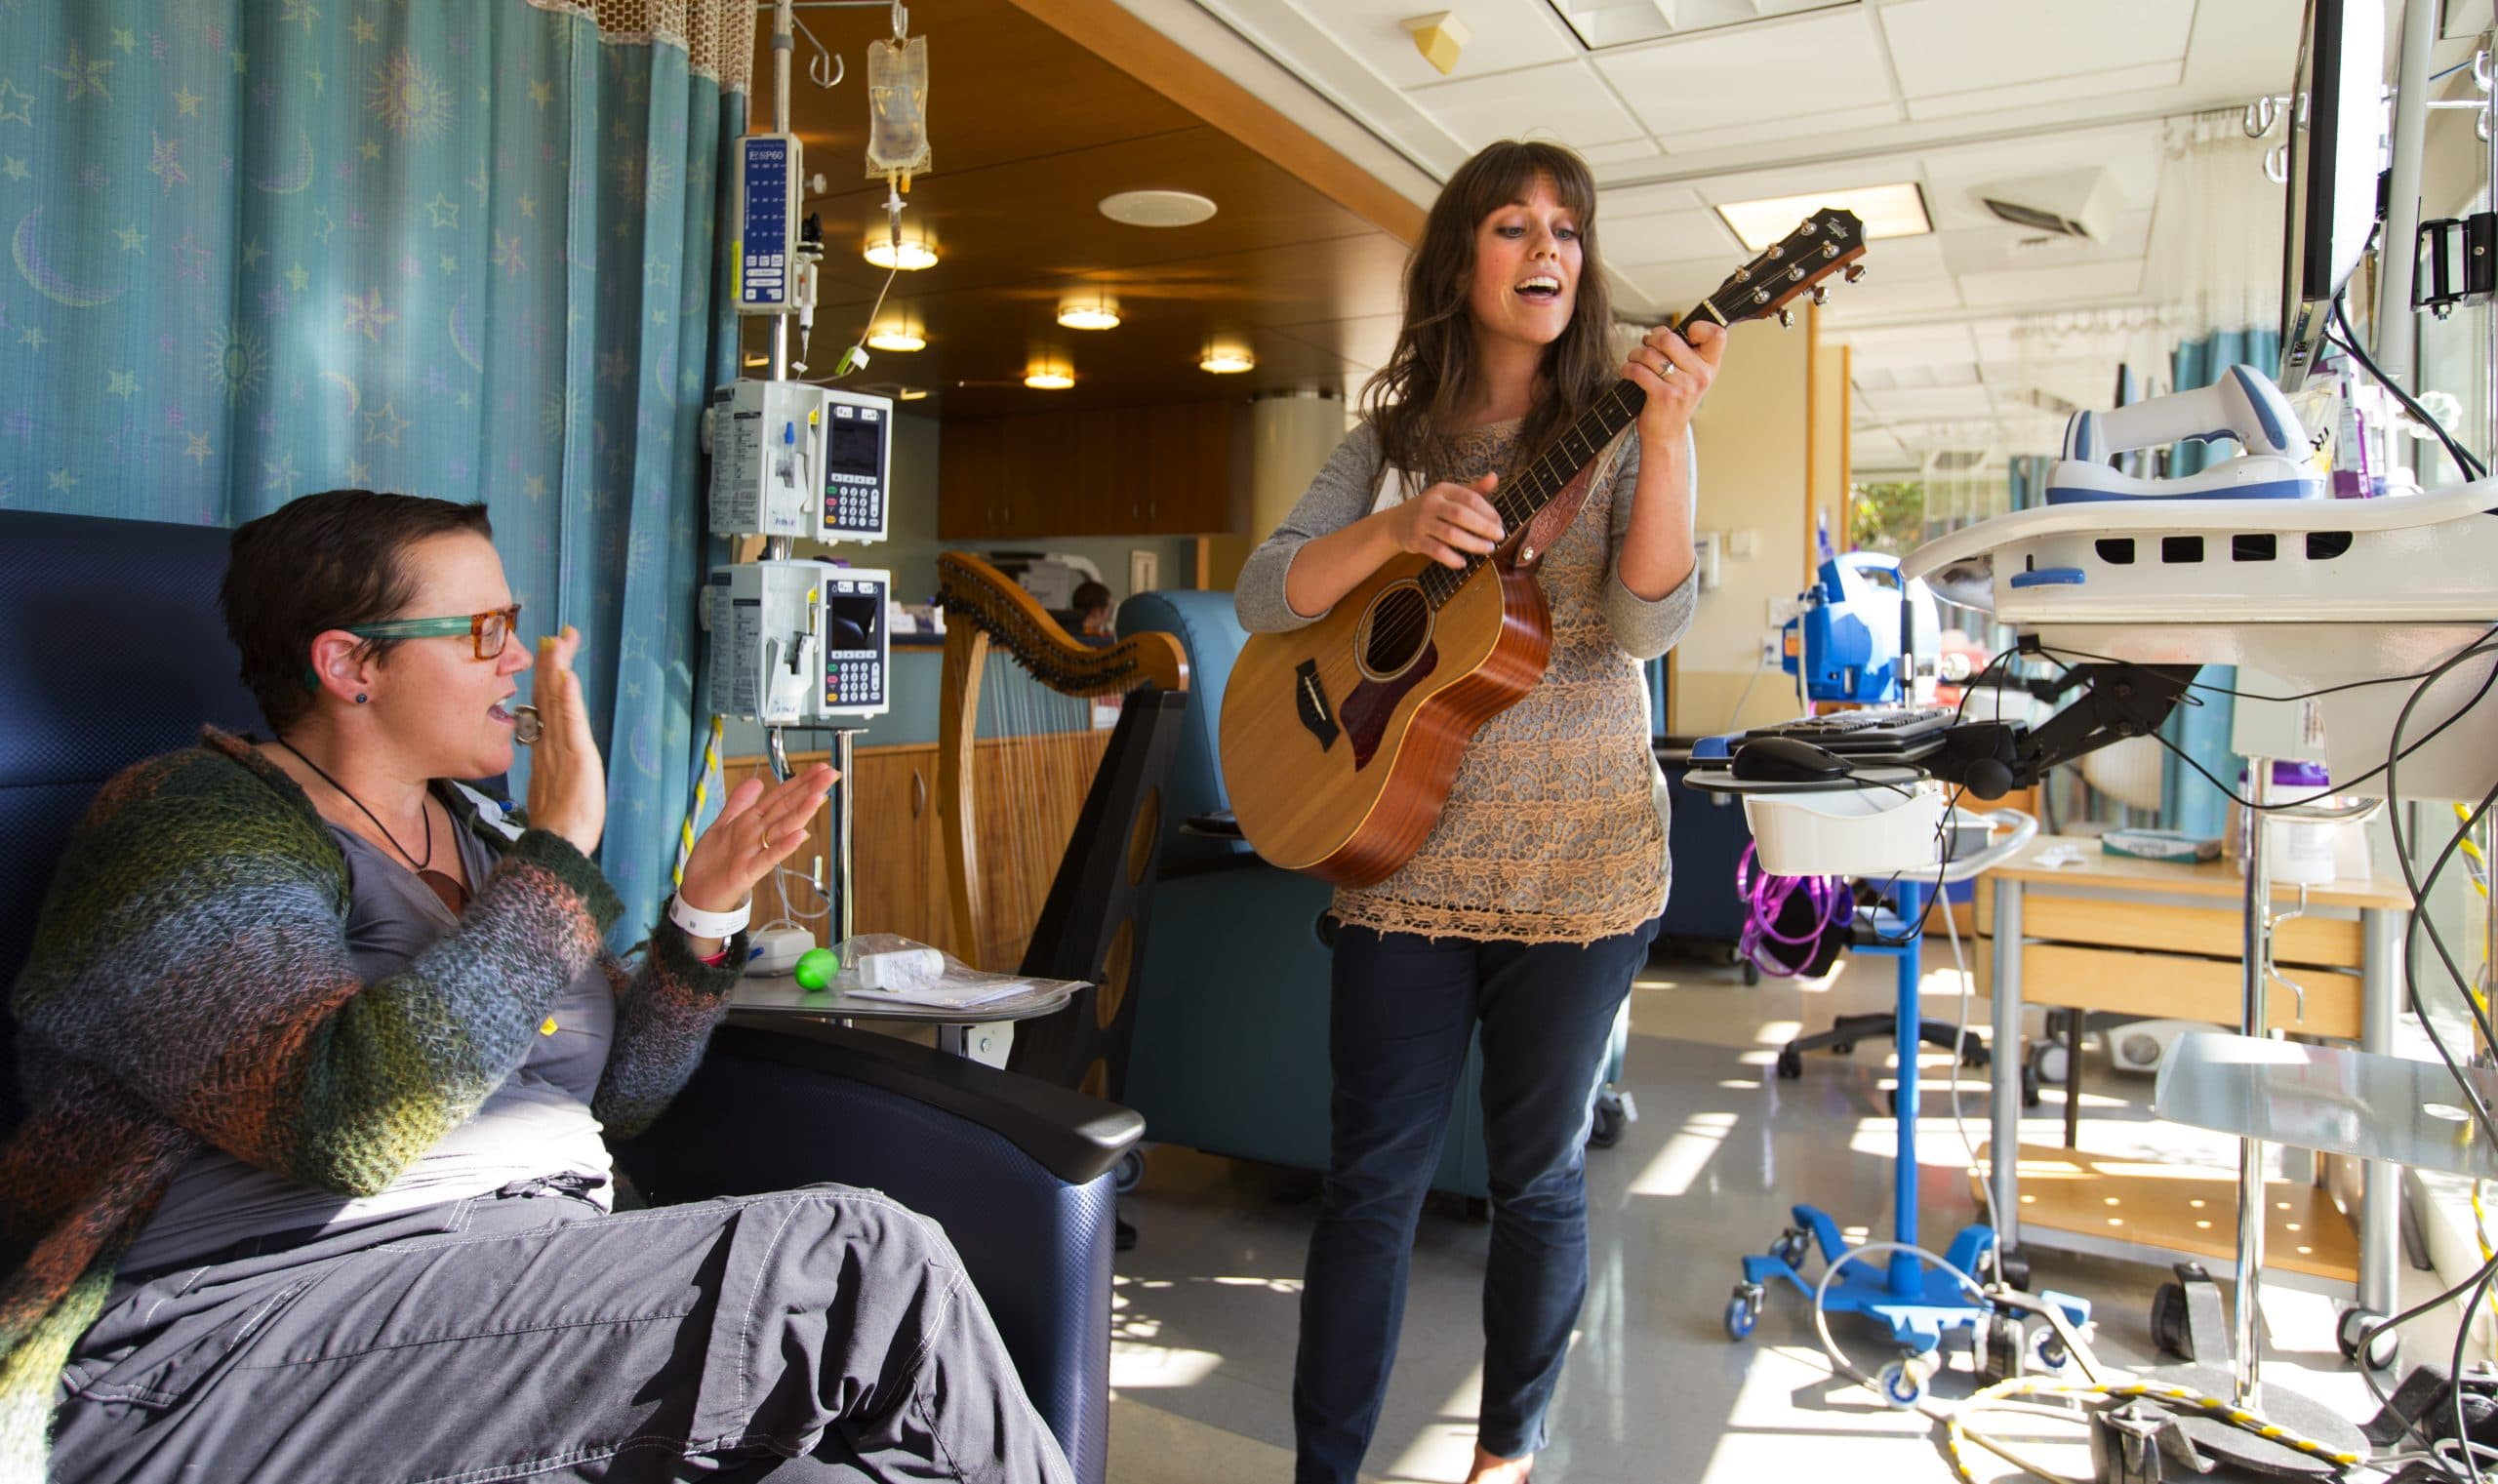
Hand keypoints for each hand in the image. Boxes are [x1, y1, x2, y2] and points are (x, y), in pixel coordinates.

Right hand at [526, 626, 606, 856]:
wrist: (557, 845)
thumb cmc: (560, 825)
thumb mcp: (555, 788)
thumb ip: (551, 767)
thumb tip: (547, 755)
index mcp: (545, 750)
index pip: (545, 706)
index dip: (548, 679)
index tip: (552, 653)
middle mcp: (549, 744)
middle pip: (548, 697)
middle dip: (552, 664)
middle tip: (558, 636)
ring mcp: (560, 748)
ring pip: (556, 702)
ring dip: (559, 670)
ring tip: (559, 643)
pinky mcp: (574, 756)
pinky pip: (570, 722)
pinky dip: (568, 698)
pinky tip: (567, 677)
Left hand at [677, 763, 837, 918]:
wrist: (698, 893)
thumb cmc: (712, 862)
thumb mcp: (723, 824)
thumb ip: (740, 802)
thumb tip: (756, 781)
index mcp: (753, 821)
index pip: (781, 796)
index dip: (800, 781)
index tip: (820, 768)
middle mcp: (759, 834)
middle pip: (787, 808)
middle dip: (809, 790)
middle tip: (830, 775)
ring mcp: (756, 851)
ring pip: (782, 828)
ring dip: (801, 812)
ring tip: (819, 797)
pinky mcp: (749, 871)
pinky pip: (769, 857)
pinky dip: (784, 846)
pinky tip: (801, 835)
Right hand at [1385, 472, 1504, 570]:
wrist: (1396, 523)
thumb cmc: (1430, 509)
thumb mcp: (1448, 495)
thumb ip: (1473, 489)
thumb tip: (1495, 477)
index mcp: (1443, 490)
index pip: (1470, 498)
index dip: (1488, 511)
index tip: (1500, 523)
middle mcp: (1431, 503)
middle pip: (1461, 515)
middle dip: (1483, 527)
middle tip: (1499, 537)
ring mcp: (1422, 522)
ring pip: (1450, 534)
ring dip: (1473, 543)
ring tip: (1488, 549)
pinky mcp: (1415, 540)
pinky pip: (1436, 551)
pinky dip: (1451, 558)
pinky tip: (1463, 563)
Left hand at [1624, 320, 1724, 447]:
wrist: (1667, 434)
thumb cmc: (1675, 399)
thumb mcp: (1691, 376)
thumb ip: (1685, 352)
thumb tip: (1660, 331)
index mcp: (1710, 366)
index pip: (1717, 334)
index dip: (1699, 327)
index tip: (1685, 335)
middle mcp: (1700, 375)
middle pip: (1669, 339)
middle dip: (1651, 339)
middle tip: (1646, 345)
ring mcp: (1683, 386)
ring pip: (1650, 354)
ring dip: (1635, 354)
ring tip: (1635, 360)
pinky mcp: (1663, 396)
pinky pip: (1639, 370)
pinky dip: (1628, 368)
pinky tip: (1628, 372)